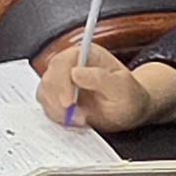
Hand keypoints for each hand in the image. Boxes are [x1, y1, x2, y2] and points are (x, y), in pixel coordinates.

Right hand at [35, 43, 175, 135]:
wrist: (130, 112)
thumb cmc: (129, 97)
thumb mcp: (122, 89)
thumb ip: (101, 79)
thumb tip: (75, 72)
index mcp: (87, 55)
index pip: (63, 62)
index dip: (61, 82)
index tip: (68, 103)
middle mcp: (71, 65)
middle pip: (49, 78)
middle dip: (59, 102)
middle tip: (78, 117)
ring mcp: (63, 81)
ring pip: (45, 93)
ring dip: (58, 111)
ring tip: (81, 119)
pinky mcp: (58, 97)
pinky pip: (47, 106)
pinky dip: (57, 117)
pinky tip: (75, 120)